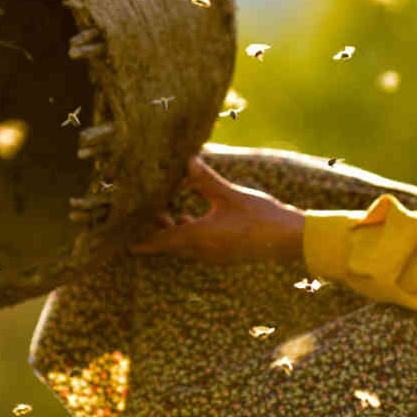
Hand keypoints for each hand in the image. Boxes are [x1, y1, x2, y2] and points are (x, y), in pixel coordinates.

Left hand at [129, 156, 304, 262]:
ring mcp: (217, 255)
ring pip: (186, 245)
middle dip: (157, 231)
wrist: (290, 239)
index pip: (164, 240)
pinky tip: (193, 219)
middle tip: (142, 218)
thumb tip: (186, 161)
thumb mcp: (230, 195)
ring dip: (175, 231)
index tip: (126, 244)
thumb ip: (205, 180)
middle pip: (172, 243)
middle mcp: (204, 251)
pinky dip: (191, 233)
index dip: (144, 241)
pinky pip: (200, 246)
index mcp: (200, 237)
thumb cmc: (260, 217)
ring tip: (166, 214)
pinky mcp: (227, 253)